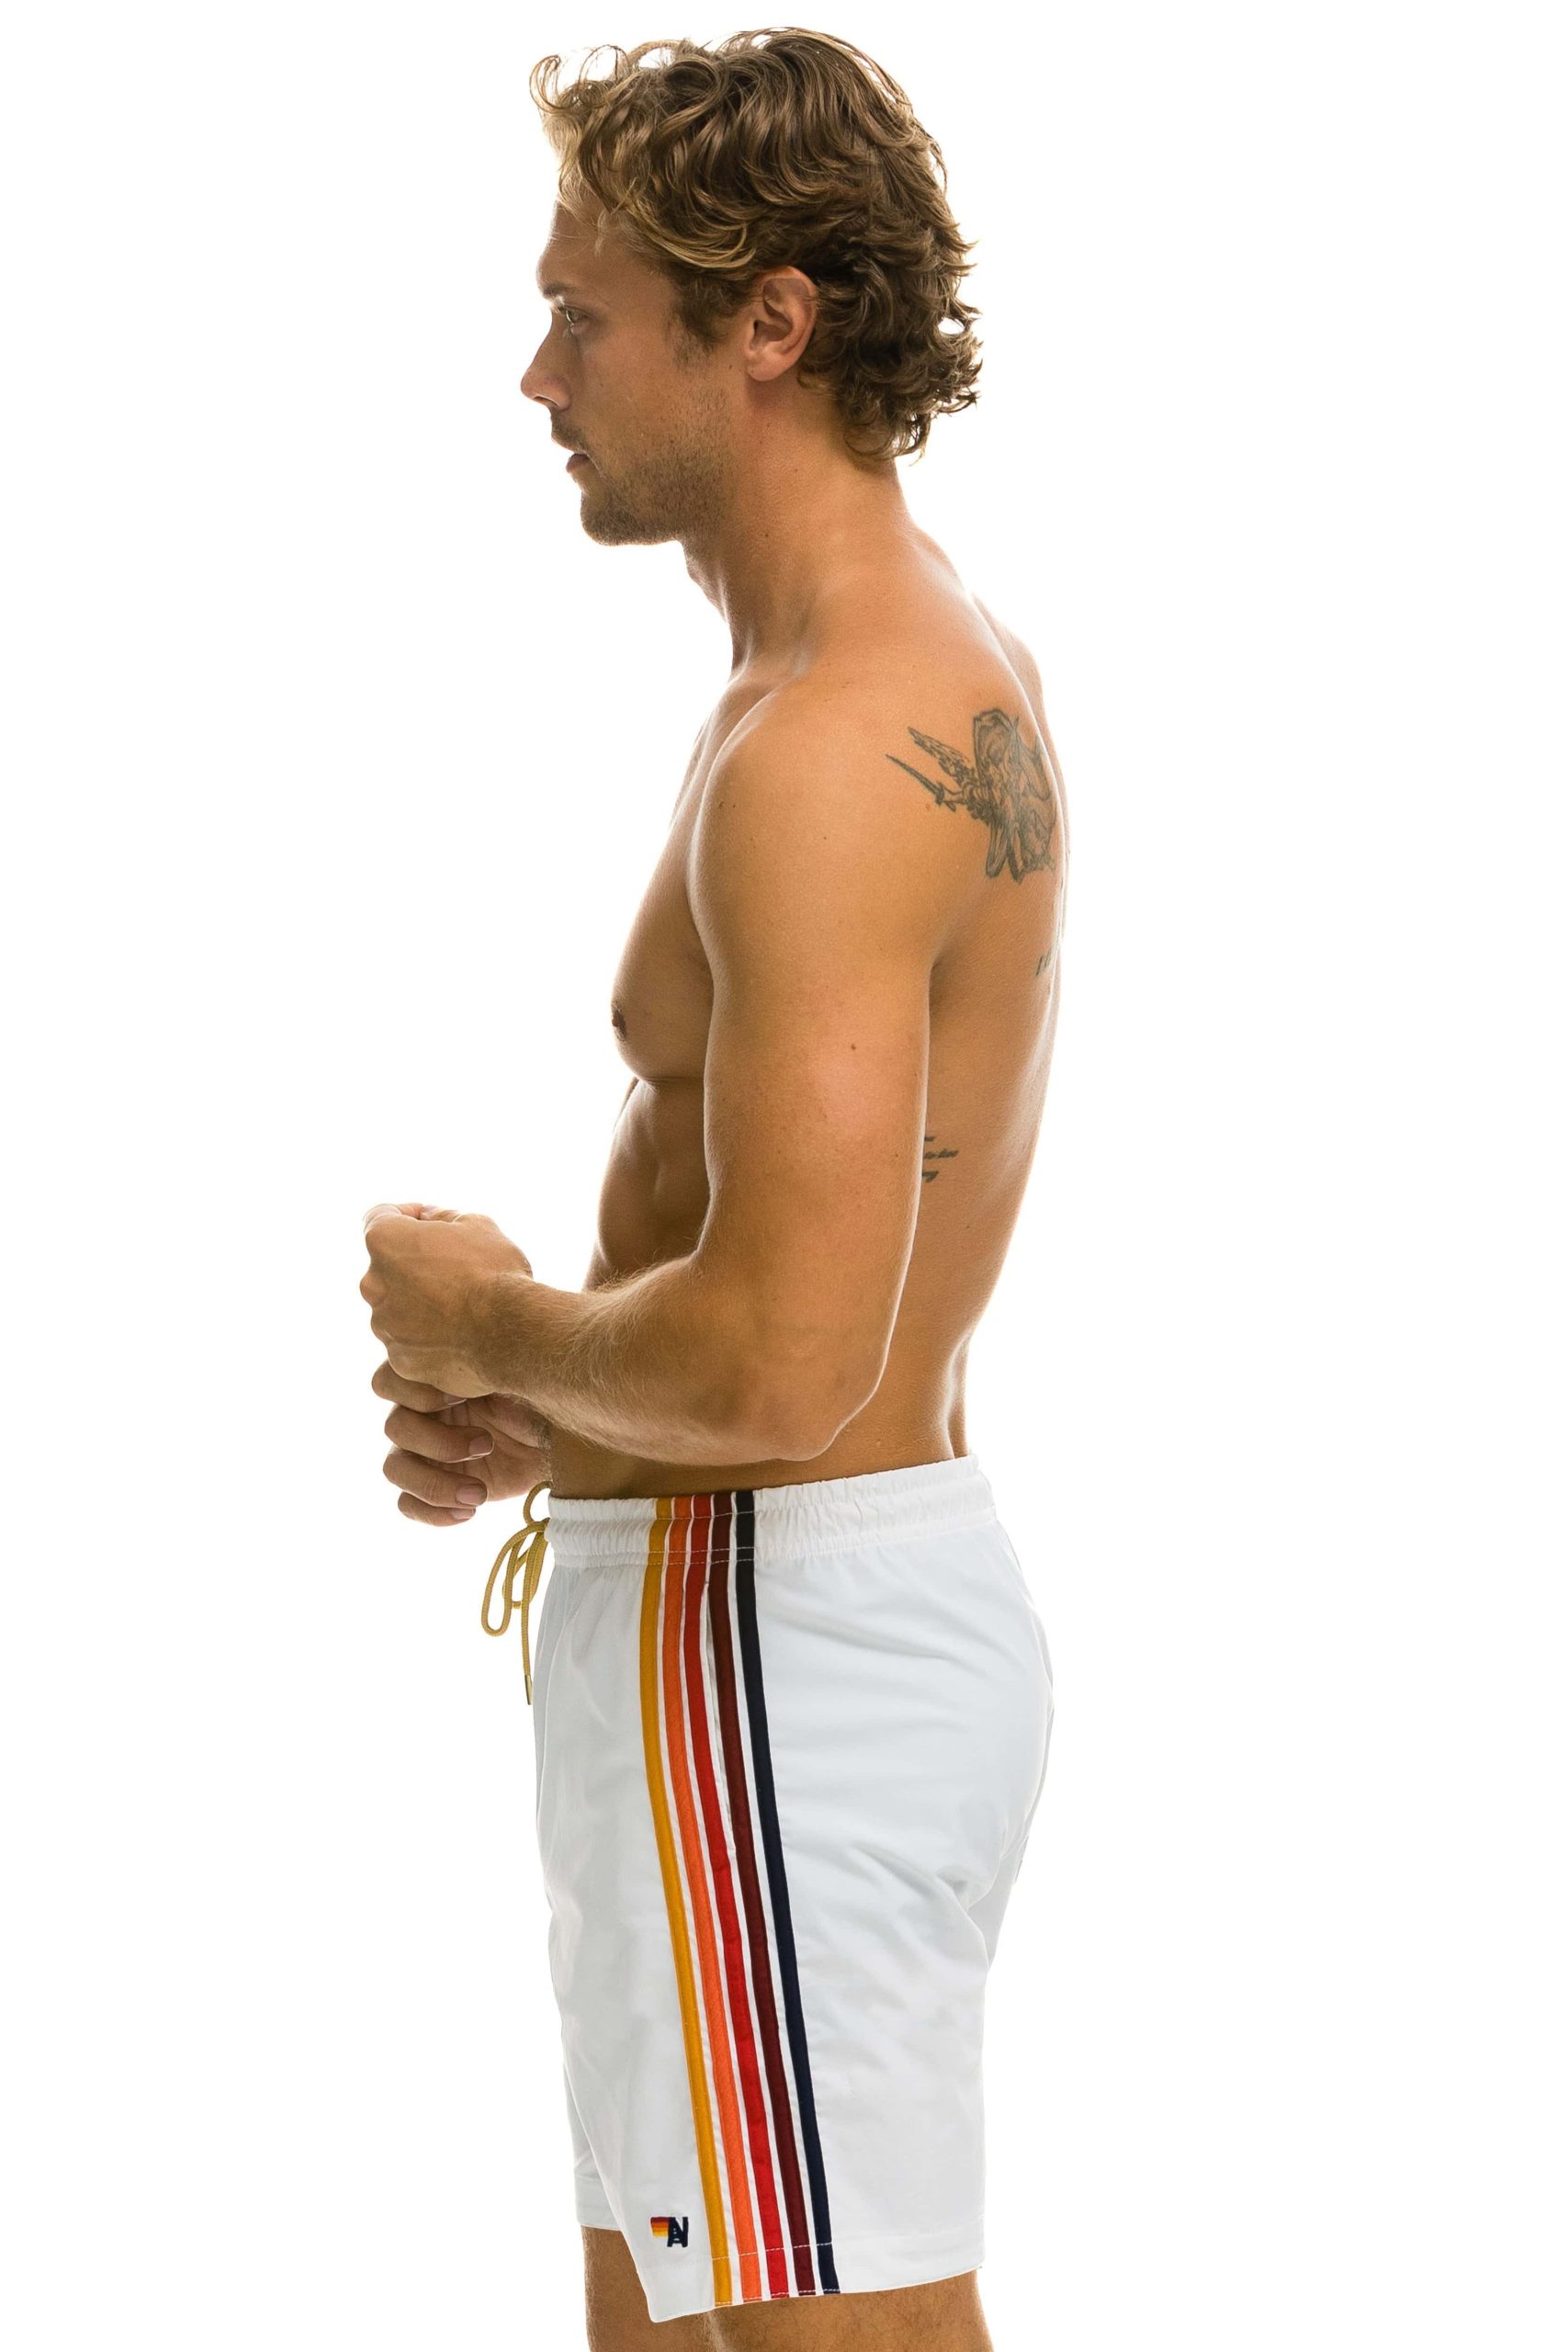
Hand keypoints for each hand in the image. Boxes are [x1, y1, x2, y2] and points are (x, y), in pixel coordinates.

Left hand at [360, 1200, 531, 1394]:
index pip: (381, 1216)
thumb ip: (443, 1217)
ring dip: (421, 1301)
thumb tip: (429, 1219)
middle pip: (388, 1266)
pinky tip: (462, 1334)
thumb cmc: (493, 1273)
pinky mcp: (400, 1359)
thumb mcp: (477, 1225)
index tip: (430, 1222)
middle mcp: (373, 1283)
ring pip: (398, 1306)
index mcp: (385, 1241)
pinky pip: (410, 1341)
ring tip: (464, 1305)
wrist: (508, 1334)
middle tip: (455, 1266)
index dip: (407, 1214)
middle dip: (415, 1262)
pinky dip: (429, 1336)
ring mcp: (384, 1325)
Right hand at [372, 1358, 552, 1526]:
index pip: (390, 1380)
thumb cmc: (539, 1401)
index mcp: (433, 1379)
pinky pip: (408, 1504)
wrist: (559, 1441)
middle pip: (394, 1428)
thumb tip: (464, 1381)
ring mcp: (424, 1453)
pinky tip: (468, 1511)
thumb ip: (485, 1374)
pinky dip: (432, 1512)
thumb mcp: (519, 1381)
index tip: (462, 1396)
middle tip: (485, 1445)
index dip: (416, 1392)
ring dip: (433, 1484)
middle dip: (437, 1441)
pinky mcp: (435, 1485)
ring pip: (394, 1469)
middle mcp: (421, 1414)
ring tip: (478, 1493)